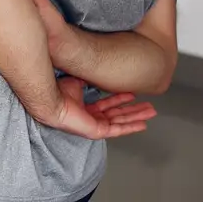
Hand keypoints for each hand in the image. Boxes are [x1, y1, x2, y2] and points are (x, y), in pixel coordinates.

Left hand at [42, 77, 156, 139]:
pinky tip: (142, 124)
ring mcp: (95, 126)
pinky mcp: (98, 131)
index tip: (132, 94)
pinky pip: (118, 129)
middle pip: (117, 115)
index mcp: (85, 108)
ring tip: (151, 113)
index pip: (107, 105)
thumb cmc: (58, 92)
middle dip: (134, 110)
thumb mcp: (75, 82)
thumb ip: (85, 79)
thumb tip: (91, 70)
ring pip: (121, 121)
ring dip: (136, 117)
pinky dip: (131, 127)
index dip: (120, 99)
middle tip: (148, 107)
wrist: (51, 100)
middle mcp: (91, 118)